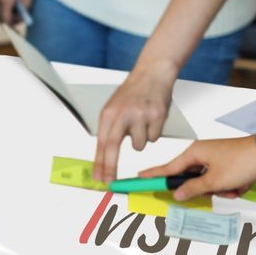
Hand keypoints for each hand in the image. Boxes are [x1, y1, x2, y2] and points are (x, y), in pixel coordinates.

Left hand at [93, 61, 175, 183]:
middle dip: (110, 167)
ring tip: (141, 123)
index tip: (97, 177)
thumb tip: (104, 156)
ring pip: (139, 145)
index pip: (101, 142)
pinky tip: (152, 119)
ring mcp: (140, 115)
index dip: (99, 162)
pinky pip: (154, 138)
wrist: (153, 73)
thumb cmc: (133, 92)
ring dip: (140, 140)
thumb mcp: (114, 107)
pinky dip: (153, 132)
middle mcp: (122, 114)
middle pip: (113, 147)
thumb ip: (109, 128)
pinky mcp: (157, 116)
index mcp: (108, 113)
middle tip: (109, 181)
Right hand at [138, 136, 255, 200]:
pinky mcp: (226, 163)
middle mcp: (202, 154)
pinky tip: (240, 185)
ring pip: (207, 182)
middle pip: (190, 179)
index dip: (152, 176)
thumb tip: (178, 194)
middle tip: (216, 189)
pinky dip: (229, 186)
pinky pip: (220, 180)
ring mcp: (214, 158)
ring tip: (235, 186)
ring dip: (220, 189)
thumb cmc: (241, 162)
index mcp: (194, 153)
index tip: (137, 180)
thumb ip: (193, 189)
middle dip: (205, 189)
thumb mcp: (215, 180)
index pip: (167, 168)